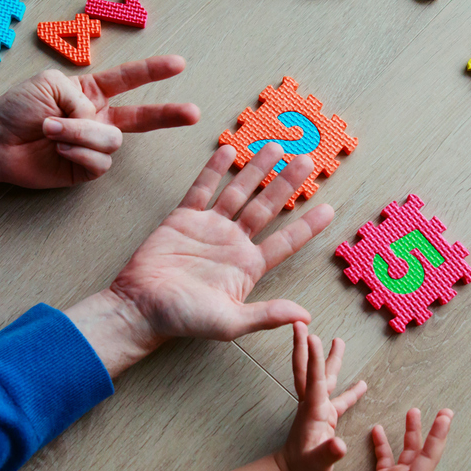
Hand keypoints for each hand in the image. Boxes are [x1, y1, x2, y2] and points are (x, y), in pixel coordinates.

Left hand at [0, 56, 199, 195]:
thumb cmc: (16, 108)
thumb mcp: (50, 83)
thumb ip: (81, 96)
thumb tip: (95, 120)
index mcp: (91, 93)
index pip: (128, 80)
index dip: (153, 72)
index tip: (179, 64)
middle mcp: (98, 119)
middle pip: (142, 118)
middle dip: (168, 114)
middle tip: (194, 112)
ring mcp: (92, 146)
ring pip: (111, 141)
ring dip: (80, 133)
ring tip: (51, 130)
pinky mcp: (84, 170)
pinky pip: (98, 162)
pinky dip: (77, 152)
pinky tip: (58, 148)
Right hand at [106, 142, 334, 345]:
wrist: (140, 307)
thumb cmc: (183, 319)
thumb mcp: (230, 322)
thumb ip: (266, 315)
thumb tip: (305, 316)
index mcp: (248, 266)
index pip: (285, 242)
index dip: (307, 226)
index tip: (330, 209)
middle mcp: (233, 243)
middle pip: (267, 208)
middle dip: (287, 184)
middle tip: (307, 161)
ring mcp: (209, 228)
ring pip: (239, 192)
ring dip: (257, 170)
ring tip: (276, 147)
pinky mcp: (183, 218)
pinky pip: (202, 189)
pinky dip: (215, 170)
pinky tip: (229, 152)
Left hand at [274, 323, 367, 470]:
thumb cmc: (305, 468)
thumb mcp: (318, 463)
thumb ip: (329, 454)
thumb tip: (340, 445)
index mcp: (314, 409)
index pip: (314, 379)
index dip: (315, 358)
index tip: (313, 336)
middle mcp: (314, 403)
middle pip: (310, 369)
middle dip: (306, 346)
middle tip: (300, 322)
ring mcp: (319, 407)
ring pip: (324, 377)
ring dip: (329, 359)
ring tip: (339, 340)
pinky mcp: (325, 415)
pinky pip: (339, 398)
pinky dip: (350, 391)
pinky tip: (362, 384)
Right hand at [345, 408, 451, 470]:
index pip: (428, 457)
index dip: (437, 437)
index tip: (445, 417)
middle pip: (422, 450)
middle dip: (432, 430)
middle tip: (444, 410)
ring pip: (406, 451)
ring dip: (410, 432)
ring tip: (412, 412)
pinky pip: (384, 458)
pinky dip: (382, 444)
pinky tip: (376, 430)